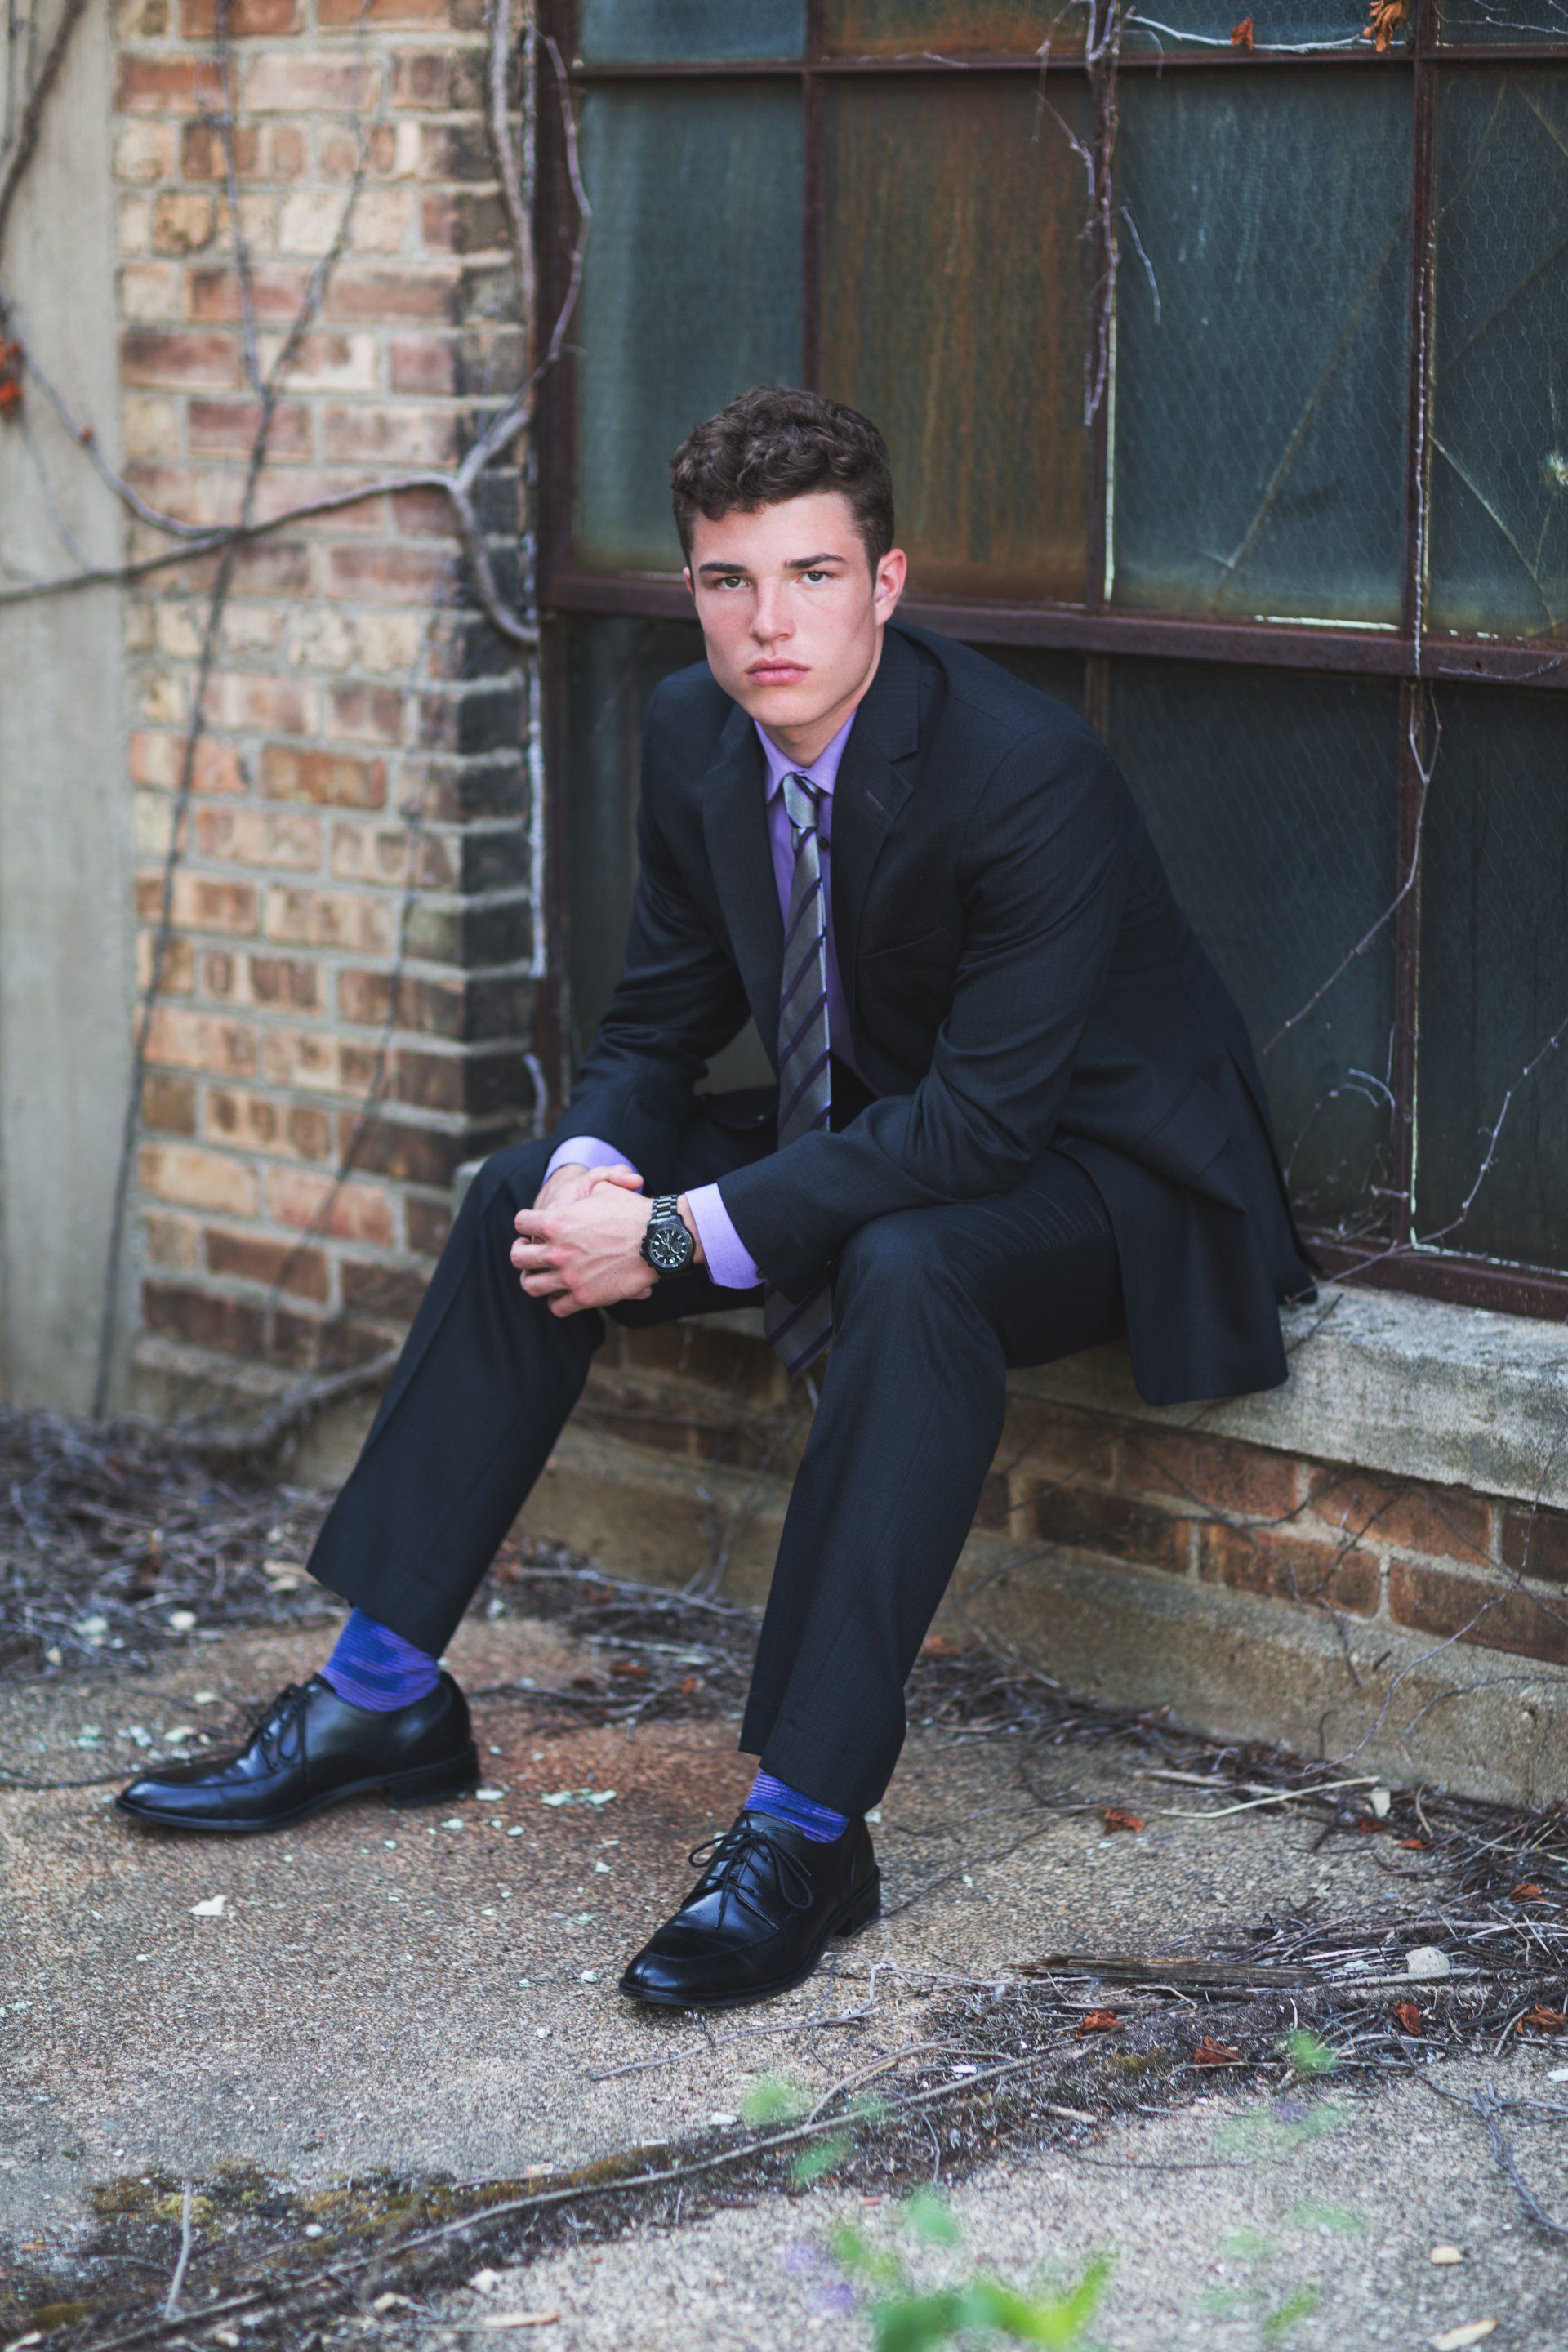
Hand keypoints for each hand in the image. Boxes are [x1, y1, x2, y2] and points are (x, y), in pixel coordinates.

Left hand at [512, 1166, 663, 1315]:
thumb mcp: (604, 1188)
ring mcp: (568, 1276)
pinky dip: (557, 1300)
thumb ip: (583, 1188)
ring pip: (531, 1285)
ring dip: (534, 1279)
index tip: (531, 1226)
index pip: (520, 1222)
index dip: (526, 1223)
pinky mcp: (584, 1297)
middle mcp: (556, 1251)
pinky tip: (563, 1293)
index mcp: (555, 1221)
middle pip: (518, 1257)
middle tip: (528, 1252)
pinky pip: (556, 1306)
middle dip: (521, 1253)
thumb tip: (577, 1196)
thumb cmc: (632, 1211)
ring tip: (541, 1275)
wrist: (658, 1240)